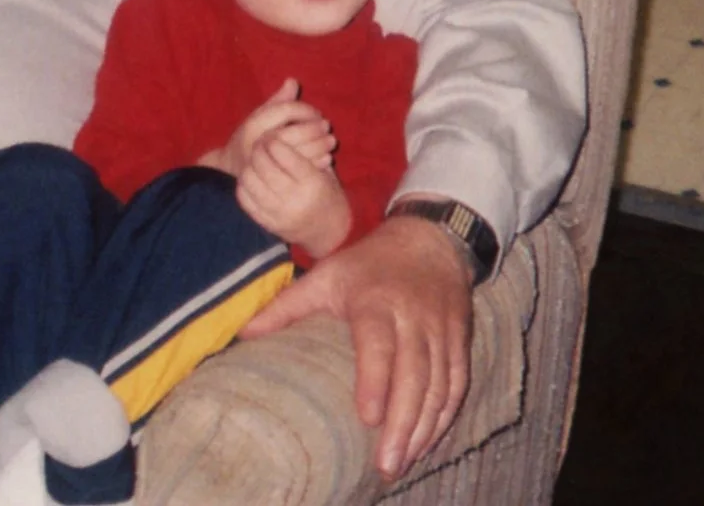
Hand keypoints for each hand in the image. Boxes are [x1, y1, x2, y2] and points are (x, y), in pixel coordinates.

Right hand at [200, 78, 333, 175]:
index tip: (317, 113)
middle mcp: (257, 145)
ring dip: (319, 146)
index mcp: (254, 126)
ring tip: (332, 141)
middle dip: (314, 127)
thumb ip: (277, 101)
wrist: (233, 168)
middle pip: (292, 133)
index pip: (286, 110)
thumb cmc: (251, 137)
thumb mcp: (260, 116)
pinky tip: (327, 158)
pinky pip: (298, 172)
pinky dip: (316, 164)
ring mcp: (265, 165)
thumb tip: (293, 81)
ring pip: (296, 154)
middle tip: (327, 126)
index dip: (305, 109)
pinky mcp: (274, 181)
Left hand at [234, 128, 351, 256]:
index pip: (286, 156)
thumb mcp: (325, 171)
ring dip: (249, 166)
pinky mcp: (267, 223)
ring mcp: (279, 214)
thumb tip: (286, 129)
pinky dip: (244, 185)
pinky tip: (250, 177)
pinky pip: (245, 200)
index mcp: (313, 183)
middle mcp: (295, 199)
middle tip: (258, 144)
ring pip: (251, 182)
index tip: (271, 136)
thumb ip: (308, 151)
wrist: (329, 231)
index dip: (274, 141)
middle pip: (264, 167)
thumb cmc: (327, 194)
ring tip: (253, 160)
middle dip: (258, 150)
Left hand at [237, 213, 472, 479]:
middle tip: (387, 464)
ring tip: (404, 461)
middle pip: (415, 374)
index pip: (379, 344)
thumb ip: (287, 307)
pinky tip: (429, 440)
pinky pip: (457, 382)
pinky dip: (446, 414)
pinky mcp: (460, 339)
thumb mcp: (327, 275)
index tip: (368, 418)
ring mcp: (441, 329)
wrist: (430, 239)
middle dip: (403, 423)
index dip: (376, 381)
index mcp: (377, 301)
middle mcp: (413, 316)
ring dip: (425, 427)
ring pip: (440, 384)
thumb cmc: (369, 264)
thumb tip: (243, 335)